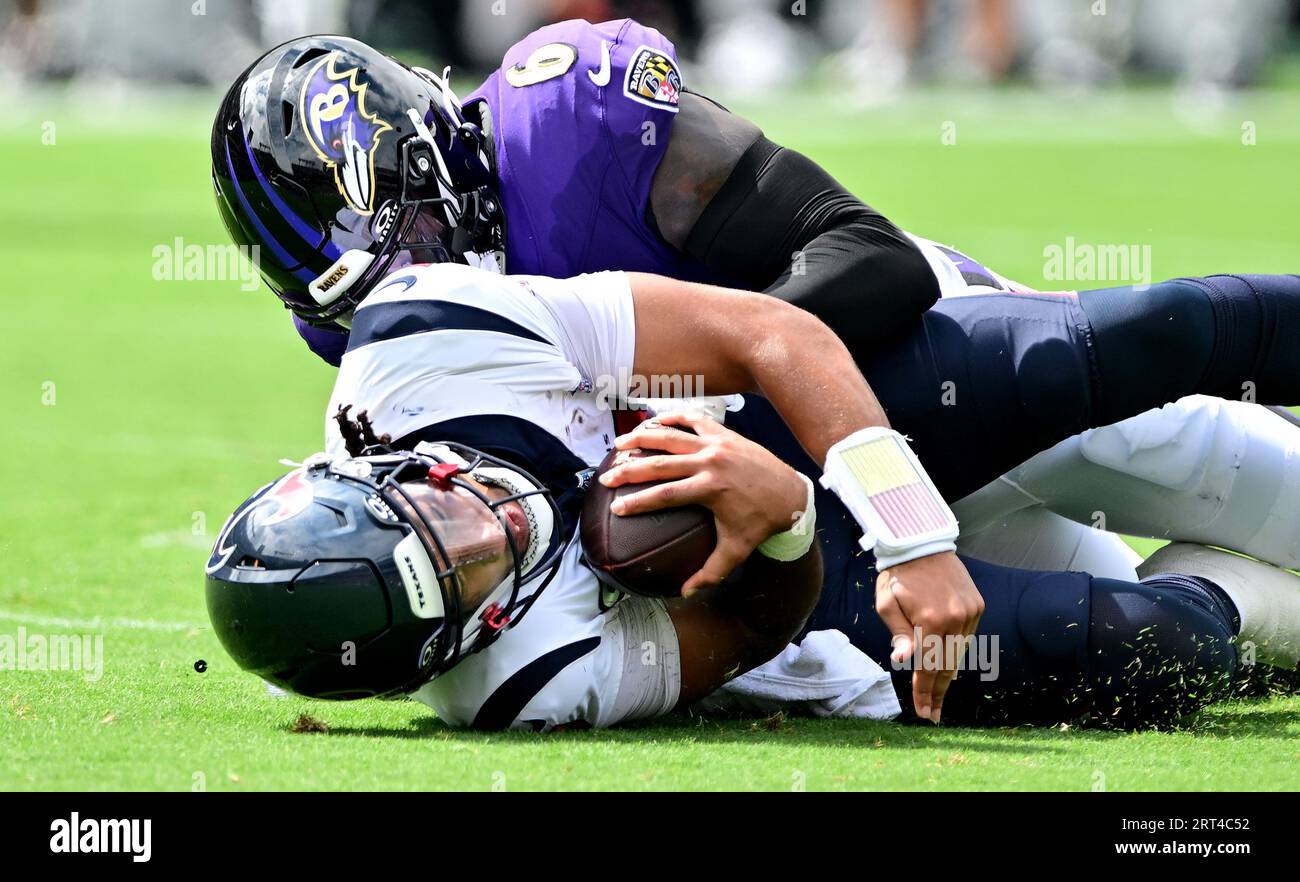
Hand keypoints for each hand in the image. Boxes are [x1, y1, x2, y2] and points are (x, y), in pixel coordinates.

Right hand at [598, 410, 806, 595]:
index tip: (616, 507)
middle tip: (607, 477)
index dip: (637, 502)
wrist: (791, 493)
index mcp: (710, 489)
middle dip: (629, 470)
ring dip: (642, 438)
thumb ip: (710, 572)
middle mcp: (710, 462)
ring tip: (620, 445)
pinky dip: (671, 418)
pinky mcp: (723, 432)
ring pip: (671, 435)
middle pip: (660, 464)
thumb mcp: (737, 550)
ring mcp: (716, 443)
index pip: (664, 495)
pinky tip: (653, 422)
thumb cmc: (761, 522)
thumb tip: (685, 592)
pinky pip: (692, 419)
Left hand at [873, 552, 982, 723]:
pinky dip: (958, 653)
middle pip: (947, 666)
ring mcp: (970, 612)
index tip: (924, 713)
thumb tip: (903, 660)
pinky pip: (967, 637)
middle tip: (933, 713)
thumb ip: (899, 633)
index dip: (925, 692)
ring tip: (939, 694)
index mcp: (930, 620)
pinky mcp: (978, 605)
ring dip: (948, 674)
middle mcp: (956, 618)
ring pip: (960, 653)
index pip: (928, 666)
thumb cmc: (897, 574)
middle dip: (938, 692)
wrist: (921, 543)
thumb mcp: (887, 603)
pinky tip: (950, 666)